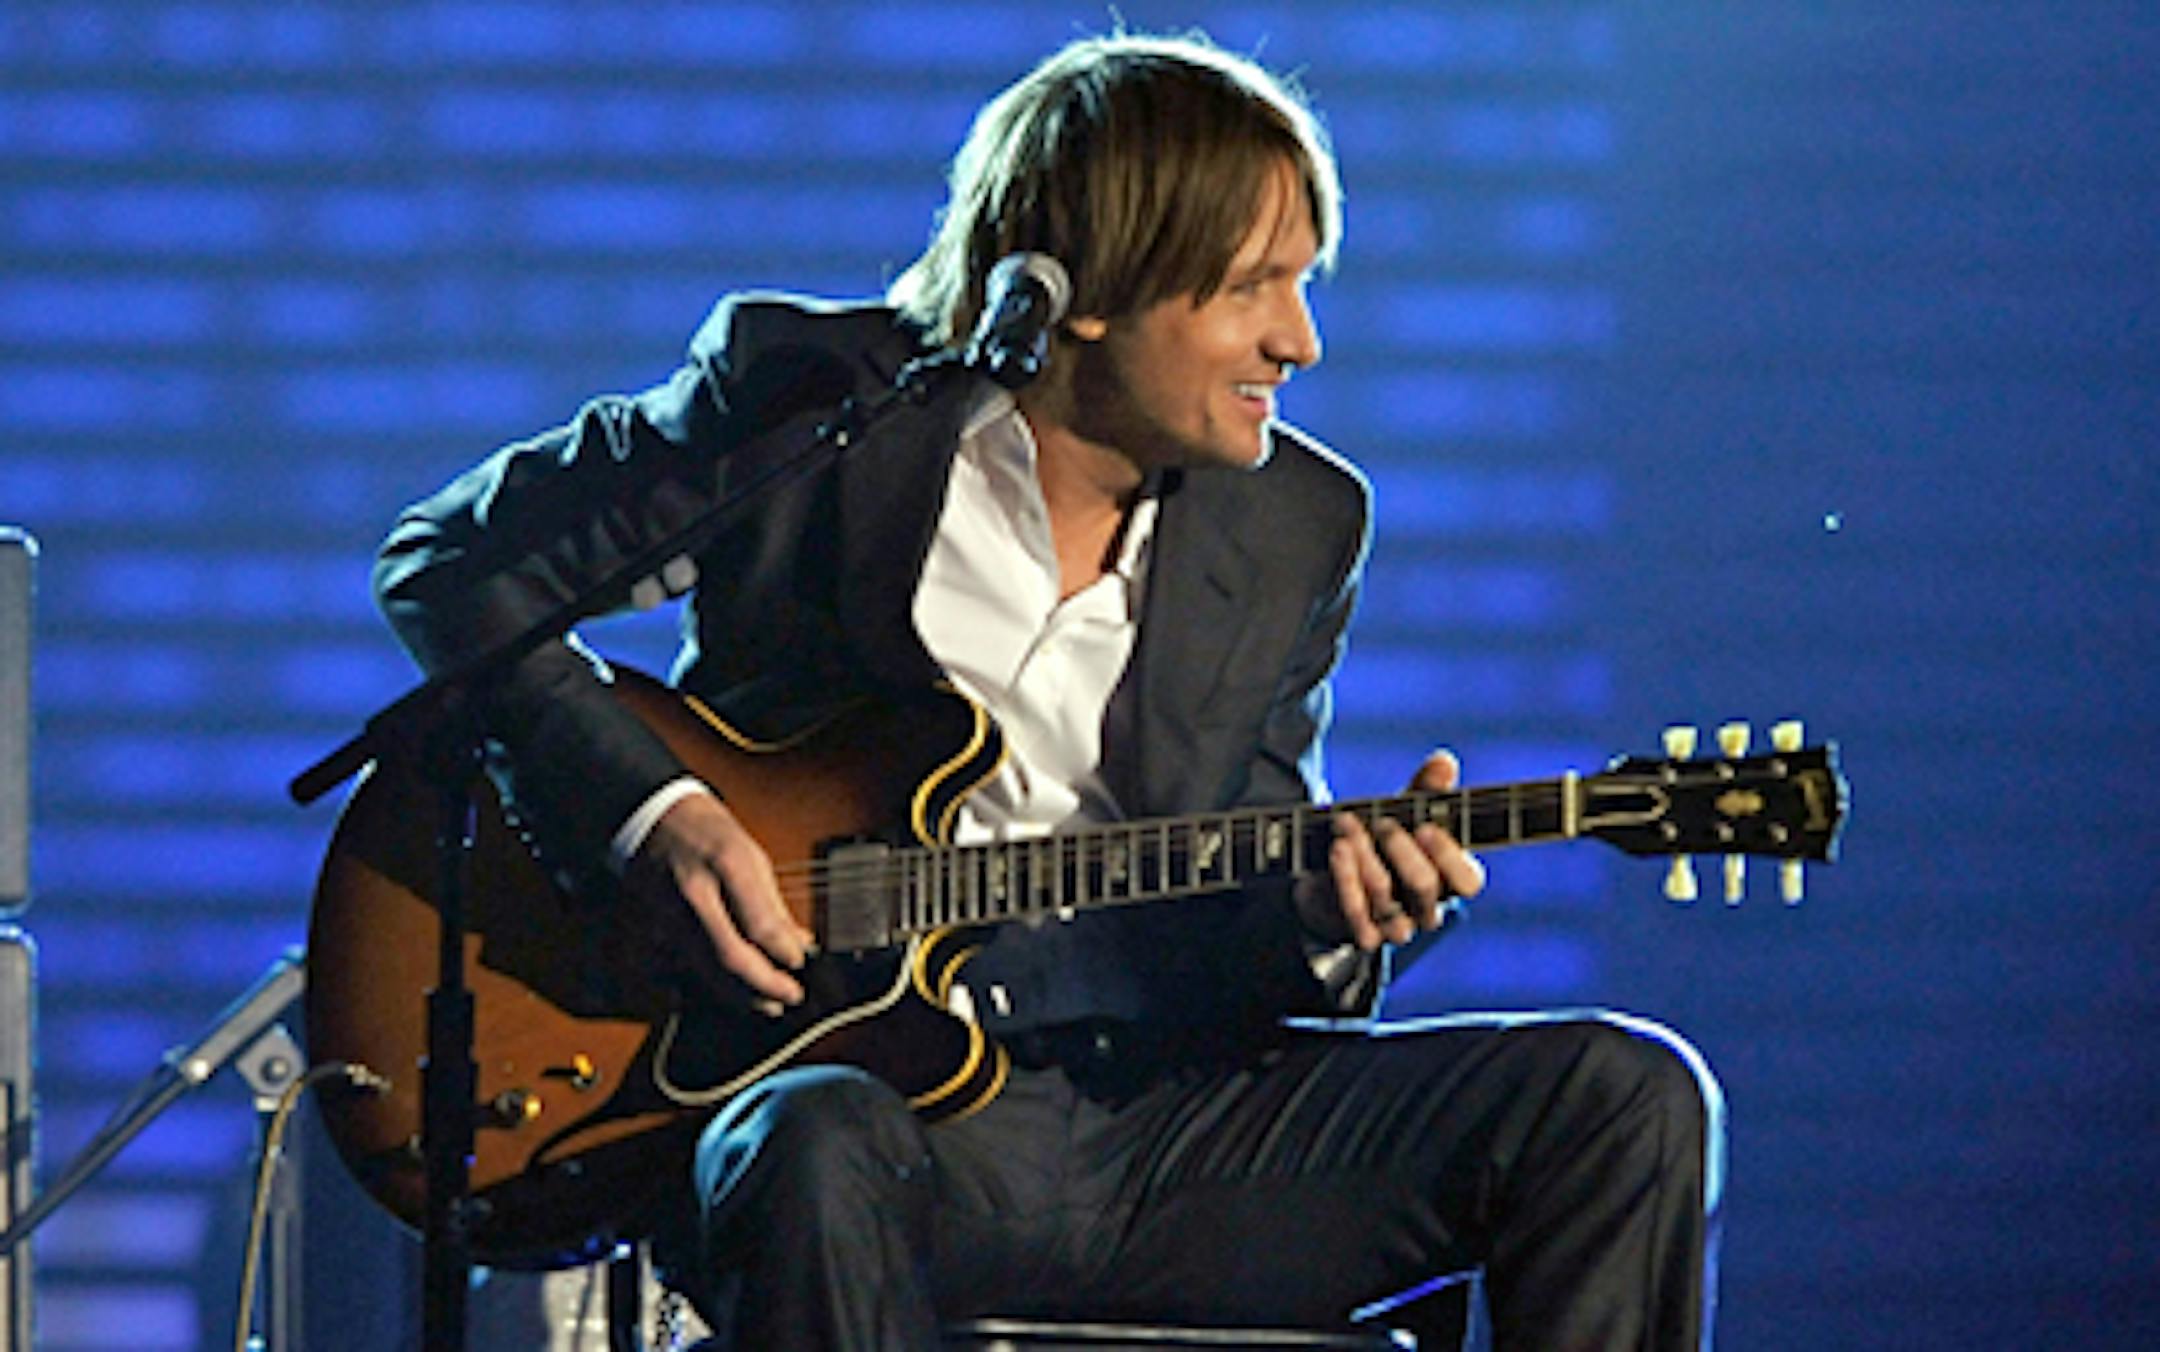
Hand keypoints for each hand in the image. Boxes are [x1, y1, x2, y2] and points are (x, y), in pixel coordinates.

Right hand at [625, 791, 813, 1005]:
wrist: (651, 821)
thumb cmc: (706, 833)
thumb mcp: (751, 856)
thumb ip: (772, 905)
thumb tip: (798, 943)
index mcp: (725, 863)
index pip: (759, 923)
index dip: (784, 951)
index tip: (800, 961)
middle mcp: (693, 894)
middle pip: (730, 956)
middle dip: (764, 984)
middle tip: (790, 996)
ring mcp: (668, 916)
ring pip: (708, 970)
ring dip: (742, 994)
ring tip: (769, 1002)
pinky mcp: (655, 931)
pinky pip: (688, 968)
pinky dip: (715, 984)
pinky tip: (735, 992)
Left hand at [1296, 749, 1486, 950]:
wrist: (1335, 876)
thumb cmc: (1384, 841)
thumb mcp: (1405, 814)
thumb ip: (1426, 790)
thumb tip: (1444, 762)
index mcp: (1450, 880)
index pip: (1468, 881)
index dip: (1449, 856)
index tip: (1425, 827)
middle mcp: (1429, 908)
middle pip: (1426, 887)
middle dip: (1402, 851)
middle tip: (1383, 823)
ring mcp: (1398, 926)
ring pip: (1388, 899)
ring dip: (1366, 858)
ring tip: (1347, 825)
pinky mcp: (1364, 934)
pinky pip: (1358, 915)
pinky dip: (1347, 880)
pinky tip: (1338, 851)